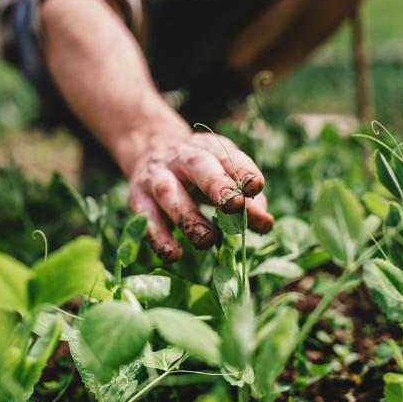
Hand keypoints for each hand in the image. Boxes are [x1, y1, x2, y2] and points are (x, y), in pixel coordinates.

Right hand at [127, 132, 273, 261]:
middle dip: (216, 185)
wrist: (150, 151)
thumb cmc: (200, 173)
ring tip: (206, 241)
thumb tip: (265, 224)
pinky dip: (158, 237)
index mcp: (209, 148)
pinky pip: (146, 217)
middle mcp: (182, 157)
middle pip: (199, 167)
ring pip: (169, 192)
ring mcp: (156, 176)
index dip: (243, 171)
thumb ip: (247, 201)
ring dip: (188, 217)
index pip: (228, 156)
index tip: (256, 186)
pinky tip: (173, 254)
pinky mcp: (137, 197)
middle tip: (234, 206)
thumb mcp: (224, 176)